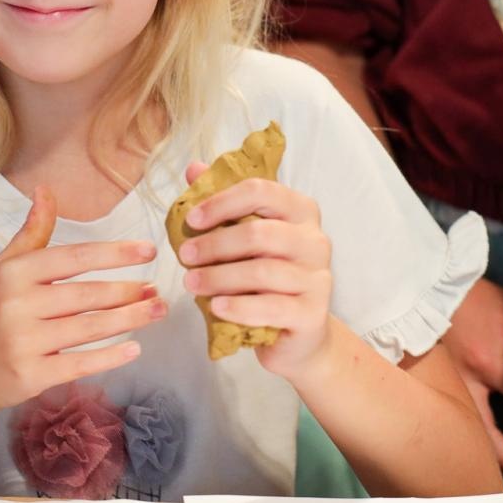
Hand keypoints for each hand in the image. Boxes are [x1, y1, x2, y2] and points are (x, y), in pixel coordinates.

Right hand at [0, 188, 163, 427]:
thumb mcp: (1, 269)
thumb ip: (31, 234)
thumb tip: (45, 190)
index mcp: (13, 273)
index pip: (74, 258)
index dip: (114, 253)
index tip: (148, 251)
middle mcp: (16, 305)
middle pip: (87, 295)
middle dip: (128, 292)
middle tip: (157, 290)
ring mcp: (23, 342)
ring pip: (89, 328)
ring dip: (130, 320)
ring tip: (156, 311)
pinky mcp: (30, 376)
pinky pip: (80, 364)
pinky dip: (111, 357)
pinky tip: (134, 348)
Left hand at [175, 165, 333, 380]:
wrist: (297, 334)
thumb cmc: (267, 279)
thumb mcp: (246, 238)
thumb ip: (224, 204)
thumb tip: (194, 168)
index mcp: (300, 211)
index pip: (261, 191)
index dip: (221, 202)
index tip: (191, 220)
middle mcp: (315, 241)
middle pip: (259, 233)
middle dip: (215, 244)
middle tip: (184, 256)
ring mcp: (318, 278)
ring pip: (262, 271)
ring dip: (219, 277)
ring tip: (191, 283)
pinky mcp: (313, 314)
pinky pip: (270, 307)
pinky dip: (238, 306)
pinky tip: (215, 306)